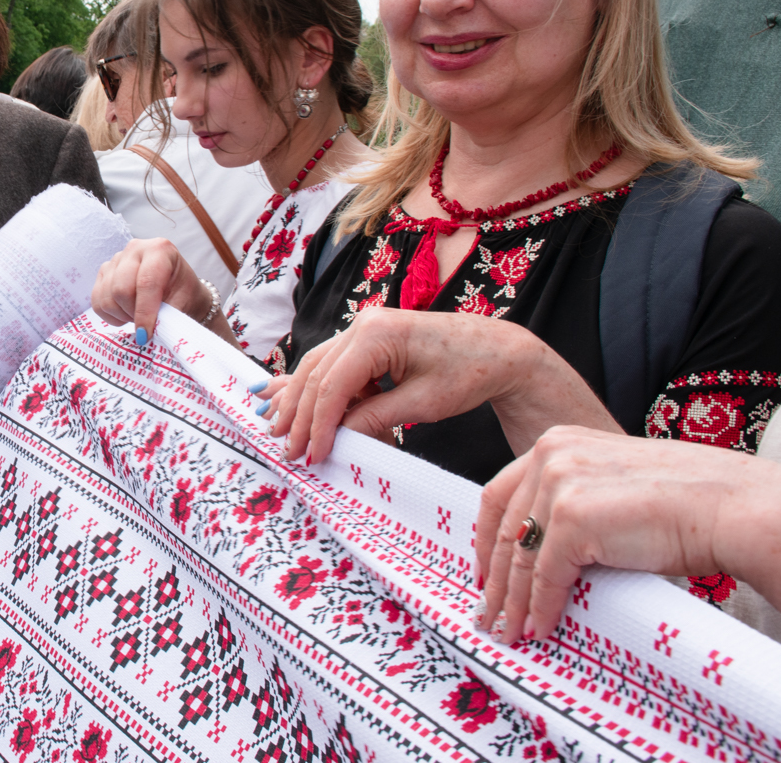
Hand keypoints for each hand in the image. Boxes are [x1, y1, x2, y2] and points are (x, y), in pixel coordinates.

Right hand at [92, 238, 217, 343]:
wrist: (177, 289)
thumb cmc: (183, 294)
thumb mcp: (183, 304)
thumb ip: (166, 317)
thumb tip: (146, 335)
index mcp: (160, 249)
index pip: (146, 283)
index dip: (145, 313)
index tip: (146, 335)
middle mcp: (135, 248)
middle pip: (121, 289)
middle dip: (133, 314)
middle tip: (146, 325)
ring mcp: (116, 259)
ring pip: (106, 297)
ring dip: (122, 315)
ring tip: (138, 316)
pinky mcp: (103, 272)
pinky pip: (97, 301)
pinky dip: (110, 315)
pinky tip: (126, 313)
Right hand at [262, 308, 615, 465]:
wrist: (499, 349)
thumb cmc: (469, 372)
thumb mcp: (424, 404)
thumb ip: (375, 418)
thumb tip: (337, 437)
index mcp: (377, 334)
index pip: (332, 384)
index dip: (318, 424)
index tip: (311, 456)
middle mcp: (363, 324)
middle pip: (316, 374)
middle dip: (300, 415)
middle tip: (287, 449)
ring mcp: (363, 328)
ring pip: (317, 368)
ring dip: (301, 401)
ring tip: (280, 430)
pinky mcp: (368, 339)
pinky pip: (334, 366)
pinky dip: (319, 390)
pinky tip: (297, 406)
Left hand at [473, 426, 780, 644]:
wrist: (732, 507)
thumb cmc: (688, 500)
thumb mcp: (612, 484)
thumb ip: (574, 500)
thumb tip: (544, 549)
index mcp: (556, 441)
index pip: (501, 494)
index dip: (487, 539)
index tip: (483, 571)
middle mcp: (549, 456)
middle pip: (505, 528)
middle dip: (494, 578)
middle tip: (488, 612)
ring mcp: (558, 485)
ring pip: (520, 557)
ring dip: (512, 602)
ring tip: (508, 630)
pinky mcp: (572, 520)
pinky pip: (545, 576)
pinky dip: (540, 608)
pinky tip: (539, 629)